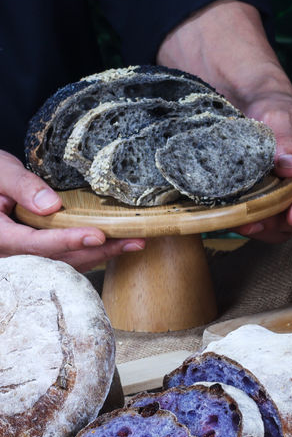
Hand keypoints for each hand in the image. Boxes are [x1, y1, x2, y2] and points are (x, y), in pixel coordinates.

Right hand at [0, 151, 144, 271]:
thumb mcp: (0, 172)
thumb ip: (23, 186)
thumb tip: (52, 205)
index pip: (35, 243)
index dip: (68, 241)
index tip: (98, 235)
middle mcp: (11, 254)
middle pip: (58, 259)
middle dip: (98, 251)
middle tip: (133, 241)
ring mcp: (24, 257)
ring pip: (65, 263)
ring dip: (101, 254)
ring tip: (133, 243)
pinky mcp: (37, 253)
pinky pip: (65, 259)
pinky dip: (91, 252)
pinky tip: (116, 244)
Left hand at [157, 0, 291, 242]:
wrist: (263, 112)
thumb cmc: (276, 109)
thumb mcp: (278, 116)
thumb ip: (284, 140)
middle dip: (284, 221)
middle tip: (254, 223)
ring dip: (270, 228)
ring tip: (243, 223)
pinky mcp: (289, 203)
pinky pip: (279, 224)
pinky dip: (262, 226)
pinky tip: (241, 220)